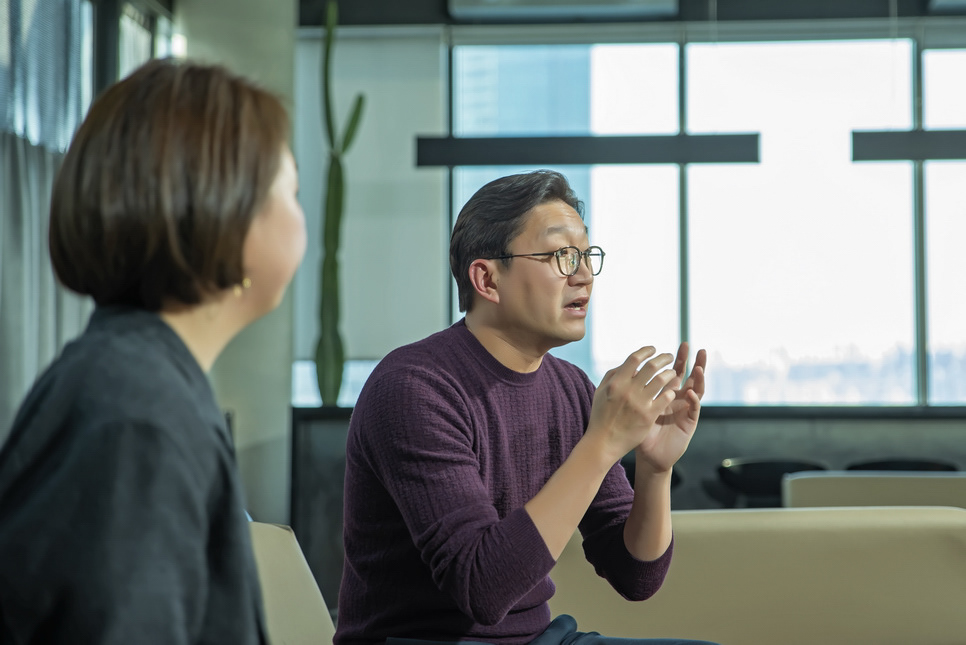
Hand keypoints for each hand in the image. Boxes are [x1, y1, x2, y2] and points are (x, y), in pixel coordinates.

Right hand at [586, 347, 680, 464]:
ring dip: (670, 373)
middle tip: (669, 356)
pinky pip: (665, 398)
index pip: (635, 358)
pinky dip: (670, 392)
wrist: (603, 442)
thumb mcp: (600, 392)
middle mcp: (628, 390)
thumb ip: (612, 375)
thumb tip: (626, 364)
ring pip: (662, 380)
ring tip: (673, 373)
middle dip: (663, 358)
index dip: (646, 351)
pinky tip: (671, 391)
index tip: (653, 349)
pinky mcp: (648, 416)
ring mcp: (639, 403)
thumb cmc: (601, 416)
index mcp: (616, 382)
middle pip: (651, 366)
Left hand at [635, 343, 705, 474]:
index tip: (682, 345)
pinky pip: (693, 409)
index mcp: (667, 394)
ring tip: (698, 368)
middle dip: (694, 362)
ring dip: (698, 379)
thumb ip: (634, 390)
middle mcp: (679, 400)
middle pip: (689, 377)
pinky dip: (692, 400)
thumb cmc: (641, 432)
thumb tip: (628, 369)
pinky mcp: (689, 423)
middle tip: (696, 348)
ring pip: (696, 391)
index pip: (676, 372)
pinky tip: (689, 392)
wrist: (649, 455)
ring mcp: (686, 410)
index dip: (679, 359)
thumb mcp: (637, 407)